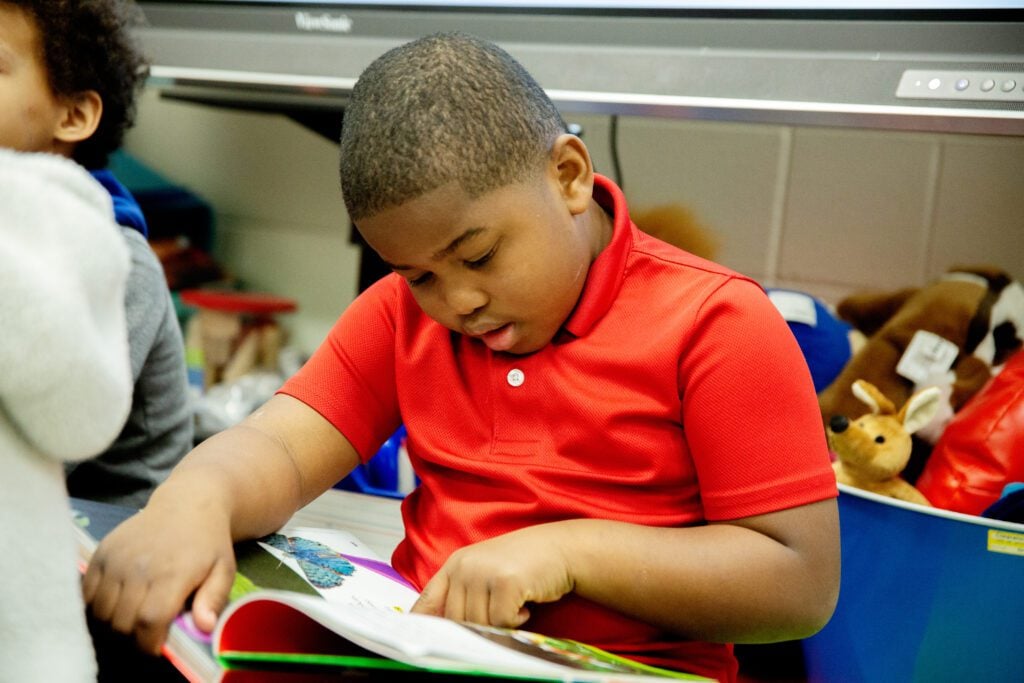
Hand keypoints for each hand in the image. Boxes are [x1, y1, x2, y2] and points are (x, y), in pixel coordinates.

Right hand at [81, 497, 236, 654]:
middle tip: (146, 631)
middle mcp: (139, 567)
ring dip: (113, 623)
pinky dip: (95, 605)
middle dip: (133, 636)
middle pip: (121, 622)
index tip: (156, 646)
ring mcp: (116, 559)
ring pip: (101, 612)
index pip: (149, 621)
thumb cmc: (208, 541)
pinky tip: (115, 602)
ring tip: (132, 616)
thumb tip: (205, 627)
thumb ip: (213, 599)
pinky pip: (85, 593)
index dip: (149, 643)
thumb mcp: (223, 569)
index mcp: (172, 574)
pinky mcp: (101, 552)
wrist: (186, 503)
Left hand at [410, 523, 574, 627]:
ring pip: (480, 624)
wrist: (560, 549)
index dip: (423, 625)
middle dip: (479, 627)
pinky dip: (517, 620)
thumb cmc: (524, 566)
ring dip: (500, 623)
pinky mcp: (504, 582)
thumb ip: (463, 596)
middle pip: (457, 621)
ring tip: (515, 603)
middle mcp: (464, 566)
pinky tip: (526, 602)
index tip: (422, 643)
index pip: (428, 601)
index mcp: (455, 564)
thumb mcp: (485, 574)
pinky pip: (502, 621)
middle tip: (500, 615)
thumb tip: (443, 632)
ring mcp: (483, 572)